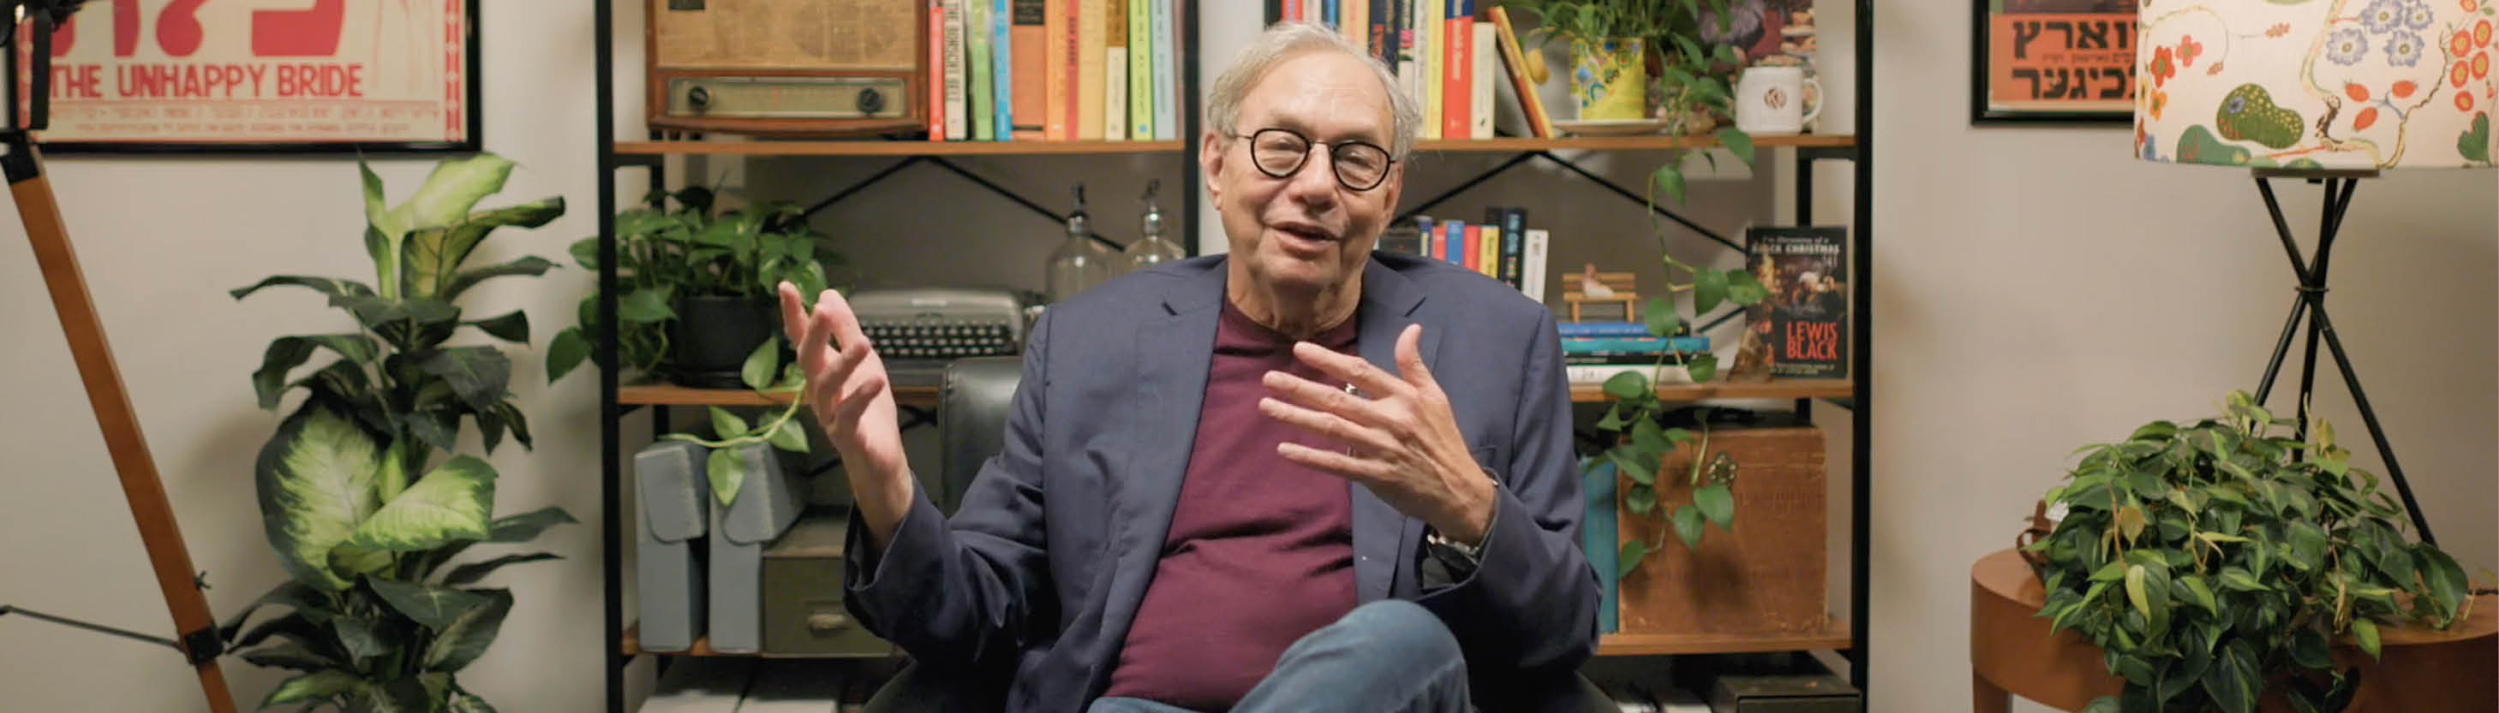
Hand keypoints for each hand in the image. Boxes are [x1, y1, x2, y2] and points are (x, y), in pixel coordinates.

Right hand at [778, 282, 914, 543]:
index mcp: (822, 372)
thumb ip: (847, 330)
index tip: (786, 287)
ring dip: (845, 364)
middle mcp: (819, 392)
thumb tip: (827, 294)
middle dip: (813, 334)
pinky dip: (861, 398)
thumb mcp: (864, 363)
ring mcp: (830, 416)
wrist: (880, 461)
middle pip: (808, 360)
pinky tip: (875, 381)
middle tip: (821, 309)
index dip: (794, 315)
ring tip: (863, 343)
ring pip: (827, 388)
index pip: (802, 339)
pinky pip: (850, 416)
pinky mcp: (848, 437)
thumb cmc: (869, 411)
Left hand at [1258, 324, 1495, 543]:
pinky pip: (1337, 464)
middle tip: (1268, 378)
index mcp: (1403, 397)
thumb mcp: (1435, 397)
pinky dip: (1310, 457)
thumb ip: (1414, 364)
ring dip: (1296, 417)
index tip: (1299, 349)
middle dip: (1300, 388)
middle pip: (1337, 400)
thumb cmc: (1443, 440)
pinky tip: (1285, 449)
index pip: (1360, 372)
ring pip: (1332, 429)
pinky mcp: (1375, 476)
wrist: (1458, 490)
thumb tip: (1412, 329)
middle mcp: (1390, 420)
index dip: (1328, 360)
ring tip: (1267, 406)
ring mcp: (1381, 449)